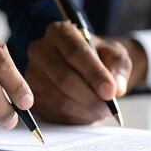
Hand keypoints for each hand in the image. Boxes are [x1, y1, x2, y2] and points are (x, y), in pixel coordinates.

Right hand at [25, 21, 146, 123]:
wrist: (88, 69)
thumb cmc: (100, 58)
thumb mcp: (116, 56)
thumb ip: (119, 69)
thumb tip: (116, 89)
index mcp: (60, 32)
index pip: (75, 52)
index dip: (94, 74)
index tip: (111, 92)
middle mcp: (40, 50)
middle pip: (64, 78)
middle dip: (90, 97)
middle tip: (109, 108)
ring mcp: (32, 75)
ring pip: (58, 99)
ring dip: (84, 110)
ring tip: (102, 111)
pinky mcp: (32, 97)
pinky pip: (53, 113)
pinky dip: (74, 117)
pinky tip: (87, 113)